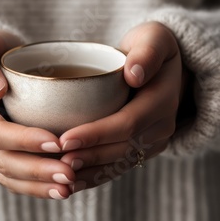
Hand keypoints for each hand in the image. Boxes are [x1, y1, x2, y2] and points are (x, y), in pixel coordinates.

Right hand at [0, 31, 74, 198]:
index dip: (25, 141)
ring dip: (39, 185)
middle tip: (71, 172)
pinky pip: (11, 180)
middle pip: (2, 160)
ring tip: (69, 186)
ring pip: (7, 176)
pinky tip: (60, 190)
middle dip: (37, 170)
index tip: (58, 142)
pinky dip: (35, 188)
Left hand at [58, 22, 184, 191]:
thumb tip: (134, 75)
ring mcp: (152, 141)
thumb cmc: (150, 45)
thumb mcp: (154, 37)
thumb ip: (147, 51)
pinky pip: (119, 167)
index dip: (96, 134)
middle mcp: (161, 126)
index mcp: (163, 100)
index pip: (128, 123)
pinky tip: (72, 183)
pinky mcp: (142, 148)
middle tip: (55, 162)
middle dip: (88, 157)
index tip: (65, 139)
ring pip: (119, 163)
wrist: (159, 66)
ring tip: (60, 177)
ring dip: (90, 172)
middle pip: (122, 148)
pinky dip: (96, 177)